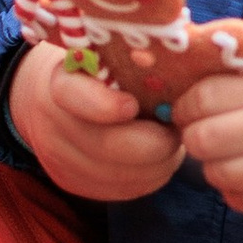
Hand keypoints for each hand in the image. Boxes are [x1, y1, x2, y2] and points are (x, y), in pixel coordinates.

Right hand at [8, 40, 185, 202]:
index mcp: (61, 79)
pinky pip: (120, 190)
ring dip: (157, 164)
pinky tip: (157, 161)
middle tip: (177, 130)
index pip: (73, 95)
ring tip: (172, 143)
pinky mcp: (71, 183)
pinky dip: (148, 178)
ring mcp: (59, 158)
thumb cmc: (97, 69)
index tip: (133, 105)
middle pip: (104, 146)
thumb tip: (191, 53)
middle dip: (153, 143)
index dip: (104, 105)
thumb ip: (135, 57)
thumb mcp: (106, 52)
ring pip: (118, 175)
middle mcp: (52, 122)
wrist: (51, 102)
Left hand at [172, 55, 242, 222]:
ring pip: (216, 175)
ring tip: (240, 155)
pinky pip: (241, 202)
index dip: (189, 103)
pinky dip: (240, 191)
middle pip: (201, 139)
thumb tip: (199, 88)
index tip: (194, 107)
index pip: (201, 97)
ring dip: (219, 165)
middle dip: (198, 136)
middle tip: (212, 133)